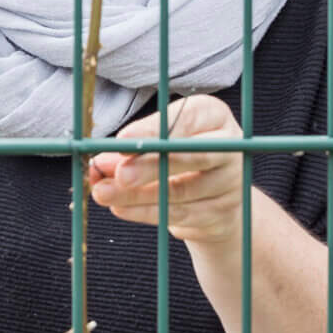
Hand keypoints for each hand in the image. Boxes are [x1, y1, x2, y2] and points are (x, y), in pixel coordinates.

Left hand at [86, 94, 245, 251]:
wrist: (219, 198)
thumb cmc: (183, 158)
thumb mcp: (163, 143)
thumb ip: (135, 149)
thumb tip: (101, 163)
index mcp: (214, 116)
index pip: (187, 118)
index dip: (153, 129)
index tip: (122, 138)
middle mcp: (231, 146)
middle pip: (191, 155)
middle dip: (150, 164)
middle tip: (119, 172)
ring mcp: (230, 183)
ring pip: (181, 191)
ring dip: (137, 194)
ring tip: (104, 192)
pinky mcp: (223, 214)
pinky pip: (179, 215)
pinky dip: (145, 212)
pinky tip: (120, 207)